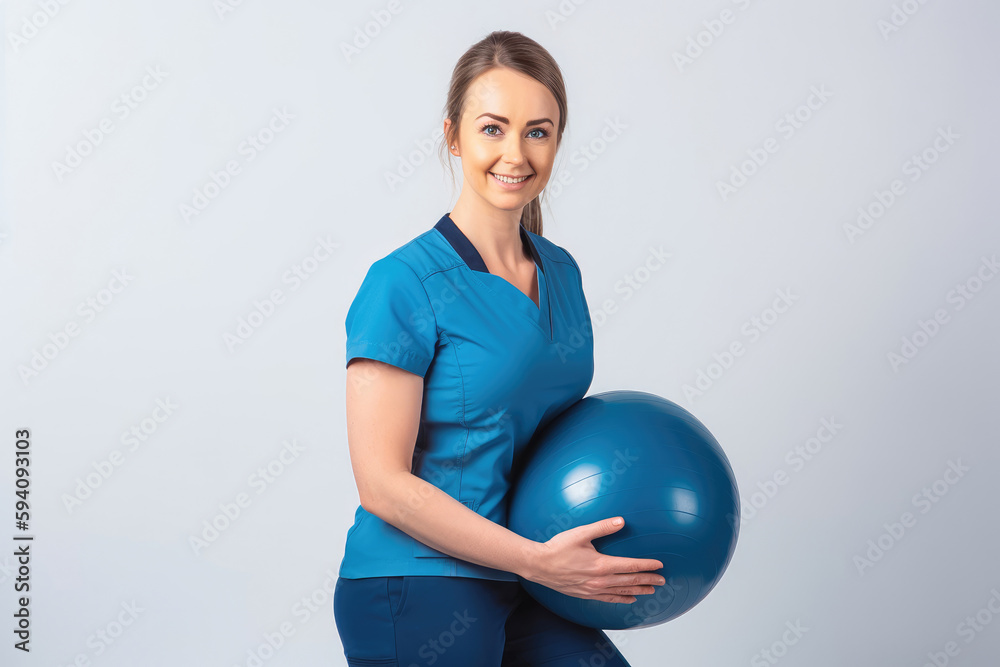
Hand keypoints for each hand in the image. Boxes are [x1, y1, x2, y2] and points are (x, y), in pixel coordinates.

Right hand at [522, 516, 664, 603]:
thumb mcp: (581, 533)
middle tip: (662, 580)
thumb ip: (603, 527)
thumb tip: (621, 521)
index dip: (647, 565)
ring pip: (622, 592)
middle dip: (648, 580)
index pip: (630, 566)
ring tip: (652, 590)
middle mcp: (600, 580)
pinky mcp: (586, 594)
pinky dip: (622, 599)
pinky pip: (609, 599)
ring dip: (638, 590)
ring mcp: (593, 589)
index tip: (659, 565)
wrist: (539, 565)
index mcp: (601, 564)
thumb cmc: (558, 548)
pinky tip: (630, 598)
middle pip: (630, 580)